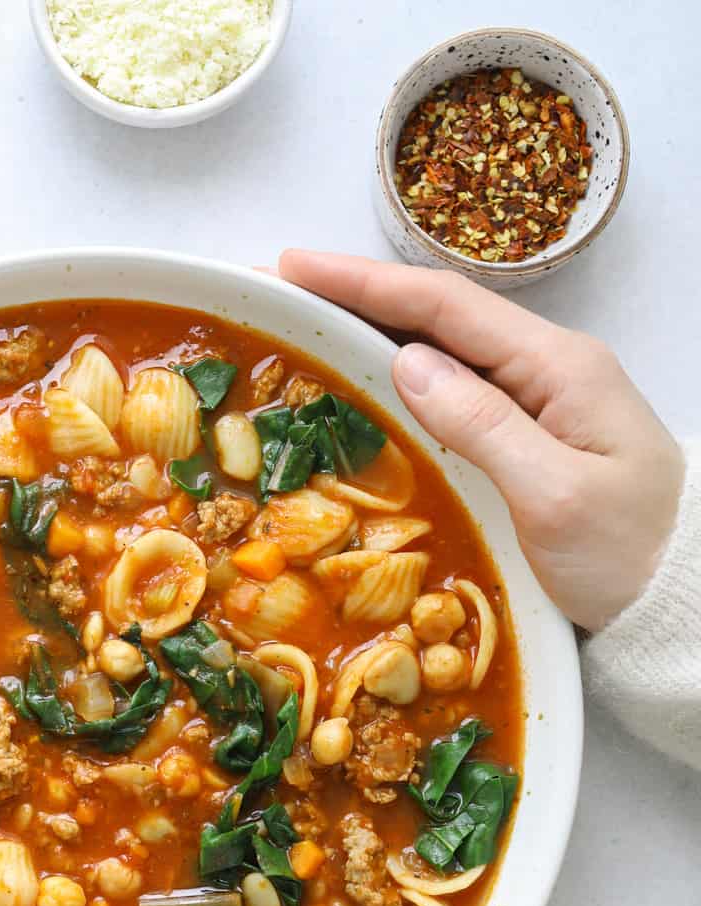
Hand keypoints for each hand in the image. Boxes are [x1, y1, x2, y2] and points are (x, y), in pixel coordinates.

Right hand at [277, 250, 684, 631]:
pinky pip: (457, 394)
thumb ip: (482, 424)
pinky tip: (368, 386)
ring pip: (445, 353)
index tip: (296, 268)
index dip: (364, 284)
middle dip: (359, 299)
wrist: (681, 596)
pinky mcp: (532, 439)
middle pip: (439, 317)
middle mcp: (548, 370)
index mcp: (557, 367)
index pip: (445, 306)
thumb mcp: (554, 494)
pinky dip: (403, 380)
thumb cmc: (628, 553)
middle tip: (285, 292)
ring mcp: (541, 403)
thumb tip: (407, 362)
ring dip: (376, 335)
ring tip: (309, 329)